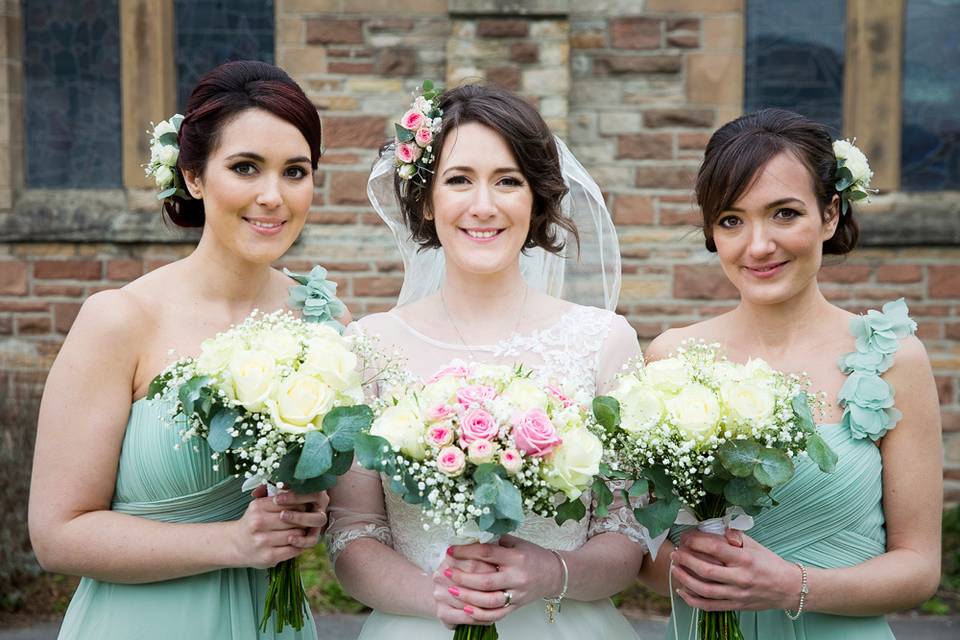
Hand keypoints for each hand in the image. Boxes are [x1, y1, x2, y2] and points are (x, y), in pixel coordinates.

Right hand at [229, 485, 329, 569]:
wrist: (236, 544)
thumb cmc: (253, 522)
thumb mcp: (259, 505)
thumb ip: (276, 496)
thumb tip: (299, 491)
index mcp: (258, 507)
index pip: (289, 502)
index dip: (300, 504)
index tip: (303, 507)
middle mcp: (258, 523)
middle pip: (294, 518)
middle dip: (303, 519)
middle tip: (306, 520)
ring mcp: (263, 541)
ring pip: (296, 534)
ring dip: (302, 533)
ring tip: (301, 531)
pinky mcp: (269, 557)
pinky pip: (293, 549)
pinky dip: (299, 546)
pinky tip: (296, 542)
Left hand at [435, 535, 563, 624]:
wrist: (553, 574)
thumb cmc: (532, 555)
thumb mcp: (517, 542)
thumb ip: (495, 541)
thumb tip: (470, 537)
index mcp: (516, 557)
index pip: (487, 553)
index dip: (466, 551)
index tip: (450, 550)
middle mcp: (516, 577)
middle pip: (486, 580)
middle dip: (463, 577)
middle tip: (445, 572)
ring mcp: (517, 594)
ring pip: (489, 601)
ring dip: (468, 597)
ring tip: (451, 590)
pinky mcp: (516, 607)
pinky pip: (497, 614)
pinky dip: (480, 614)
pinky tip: (466, 609)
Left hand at [670, 529, 802, 611]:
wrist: (787, 588)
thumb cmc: (768, 563)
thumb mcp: (754, 544)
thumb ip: (733, 535)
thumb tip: (712, 528)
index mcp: (745, 559)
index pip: (714, 548)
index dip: (695, 541)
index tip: (686, 537)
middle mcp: (740, 578)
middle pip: (705, 570)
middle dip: (686, 560)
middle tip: (676, 552)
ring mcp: (737, 594)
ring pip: (704, 590)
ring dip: (685, 579)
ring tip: (675, 569)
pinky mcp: (735, 606)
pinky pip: (709, 606)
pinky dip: (692, 600)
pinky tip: (682, 591)